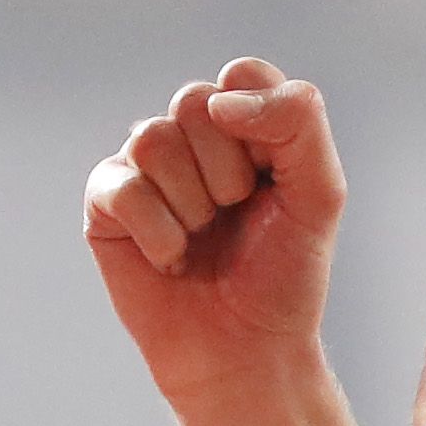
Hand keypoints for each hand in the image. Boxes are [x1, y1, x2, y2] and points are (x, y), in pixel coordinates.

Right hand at [82, 57, 345, 406]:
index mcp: (244, 124)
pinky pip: (124, 188)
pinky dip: (160, 235)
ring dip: (195, 206)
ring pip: (154, 138)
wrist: (247, 351)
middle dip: (230, 173)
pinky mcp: (106, 201)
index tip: (275, 179)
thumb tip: (220, 101)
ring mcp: (144, 164)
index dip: (262, 126)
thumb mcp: (319, 197)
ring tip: (203, 239)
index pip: (244, 74)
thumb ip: (298, 126)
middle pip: (196, 102)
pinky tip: (171, 260)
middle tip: (237, 218)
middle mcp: (190, 134)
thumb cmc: (284, 276)